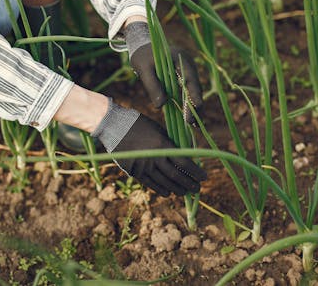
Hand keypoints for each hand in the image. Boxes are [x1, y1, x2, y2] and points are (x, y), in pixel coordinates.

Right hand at [92, 100, 206, 196]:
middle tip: (197, 189)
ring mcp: (143, 166)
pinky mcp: (134, 171)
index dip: (195, 171)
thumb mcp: (158, 130)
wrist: (113, 126)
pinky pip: (150, 184)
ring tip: (185, 193)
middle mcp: (154, 158)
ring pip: (164, 182)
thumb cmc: (138, 124)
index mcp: (162, 145)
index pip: (184, 162)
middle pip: (175, 175)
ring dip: (177, 189)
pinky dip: (161, 189)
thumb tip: (185, 156)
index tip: (204, 176)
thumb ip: (170, 144)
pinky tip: (168, 193)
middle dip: (189, 183)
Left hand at [125, 22, 202, 123]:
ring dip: (194, 106)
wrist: (142, 44)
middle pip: (196, 88)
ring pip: (194, 90)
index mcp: (181, 59)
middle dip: (196, 107)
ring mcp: (187, 68)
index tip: (189, 117)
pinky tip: (186, 115)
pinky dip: (187, 101)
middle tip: (194, 126)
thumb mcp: (143, 69)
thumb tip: (161, 106)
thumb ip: (152, 86)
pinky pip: (188, 88)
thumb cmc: (141, 56)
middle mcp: (188, 64)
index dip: (191, 101)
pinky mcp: (183, 73)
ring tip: (193, 125)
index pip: (190, 82)